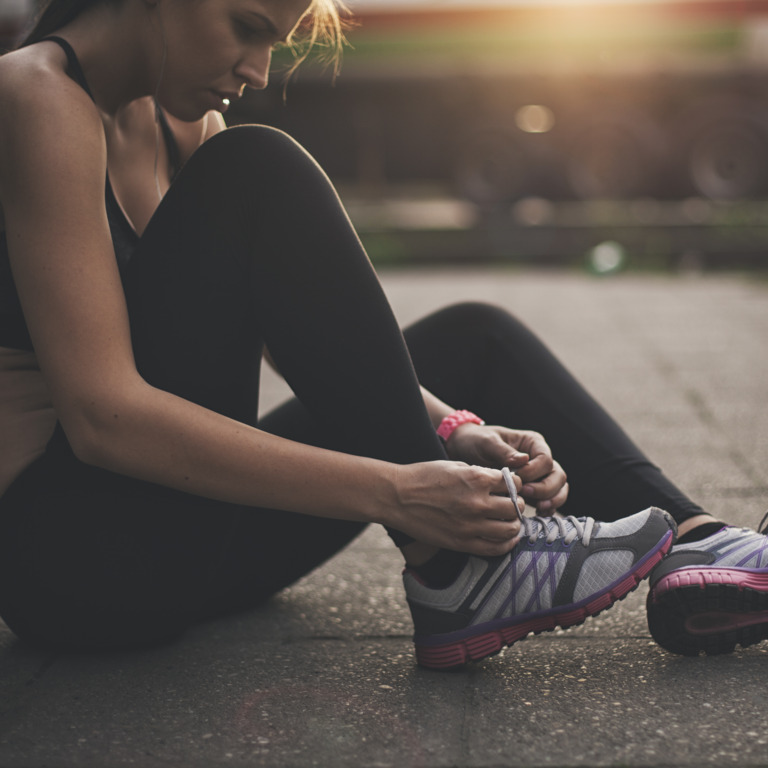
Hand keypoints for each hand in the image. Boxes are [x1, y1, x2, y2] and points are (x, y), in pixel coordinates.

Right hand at [388, 461, 524, 555]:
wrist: (397, 497)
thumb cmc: (424, 477)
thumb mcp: (455, 466)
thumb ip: (481, 474)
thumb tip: (502, 483)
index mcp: (476, 479)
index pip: (514, 484)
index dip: (514, 484)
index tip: (508, 486)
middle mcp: (477, 503)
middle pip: (515, 507)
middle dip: (516, 504)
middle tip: (510, 503)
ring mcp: (470, 526)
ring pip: (510, 529)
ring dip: (513, 524)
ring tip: (507, 520)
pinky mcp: (462, 543)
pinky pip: (495, 548)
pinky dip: (506, 543)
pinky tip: (504, 537)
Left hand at [445, 424, 568, 513]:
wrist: (464, 450)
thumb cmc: (476, 441)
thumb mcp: (486, 442)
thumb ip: (504, 451)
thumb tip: (523, 460)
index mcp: (532, 443)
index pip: (546, 460)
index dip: (535, 471)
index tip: (518, 478)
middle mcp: (539, 459)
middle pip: (557, 476)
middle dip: (546, 488)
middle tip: (525, 494)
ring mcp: (538, 475)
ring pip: (558, 489)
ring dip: (552, 500)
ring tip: (538, 509)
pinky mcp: (532, 489)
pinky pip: (549, 499)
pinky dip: (547, 508)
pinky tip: (537, 514)